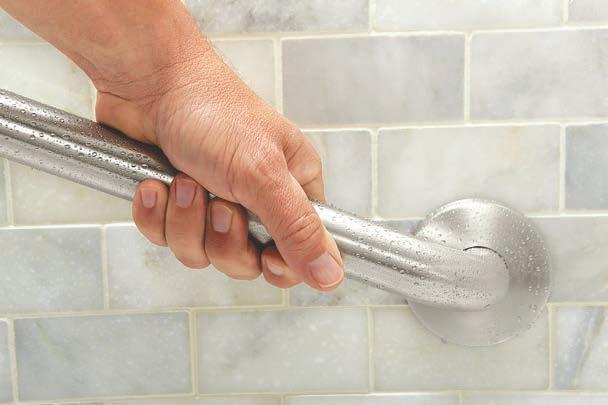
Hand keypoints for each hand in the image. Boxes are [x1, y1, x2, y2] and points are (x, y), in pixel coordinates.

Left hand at [94, 38, 343, 290]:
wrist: (149, 83)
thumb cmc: (212, 111)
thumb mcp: (263, 173)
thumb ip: (298, 228)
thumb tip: (332, 275)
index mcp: (293, 188)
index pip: (300, 253)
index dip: (279, 265)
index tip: (264, 255)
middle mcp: (257, 200)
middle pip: (245, 262)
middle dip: (222, 237)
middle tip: (219, 201)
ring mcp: (214, 203)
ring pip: (201, 253)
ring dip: (186, 220)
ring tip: (182, 180)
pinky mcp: (177, 205)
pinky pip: (166, 237)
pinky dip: (156, 215)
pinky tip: (156, 185)